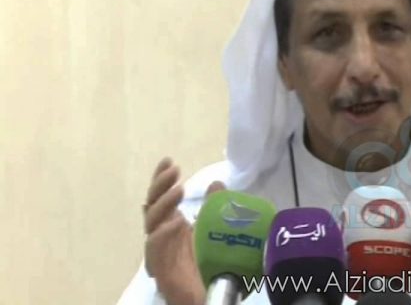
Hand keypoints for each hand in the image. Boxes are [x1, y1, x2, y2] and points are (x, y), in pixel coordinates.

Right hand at [143, 157, 224, 304]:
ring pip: (151, 224)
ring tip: (179, 189)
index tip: (168, 160)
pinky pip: (155, 249)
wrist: (212, 294)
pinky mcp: (160, 268)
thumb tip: (217, 184)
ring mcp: (159, 251)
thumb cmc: (210, 263)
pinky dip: (164, 233)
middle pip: (152, 206)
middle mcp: (162, 235)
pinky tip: (177, 222)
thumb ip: (215, 207)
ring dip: (164, 204)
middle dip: (160, 186)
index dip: (161, 179)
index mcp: (172, 224)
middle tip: (174, 171)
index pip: (161, 197)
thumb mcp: (216, 229)